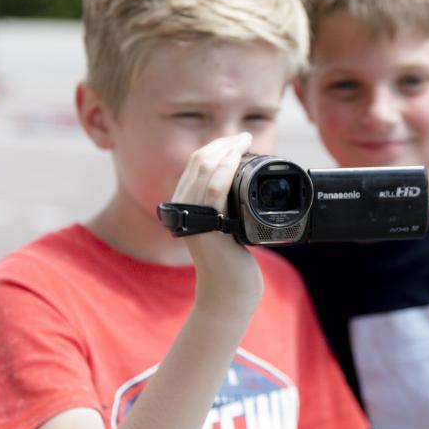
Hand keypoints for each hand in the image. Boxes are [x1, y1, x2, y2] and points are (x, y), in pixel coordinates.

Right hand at [171, 132, 262, 315]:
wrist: (229, 292)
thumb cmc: (232, 262)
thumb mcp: (227, 227)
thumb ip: (225, 208)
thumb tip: (242, 186)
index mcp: (185, 205)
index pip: (196, 165)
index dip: (216, 146)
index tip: (237, 139)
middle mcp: (183, 208)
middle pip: (199, 162)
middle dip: (223, 143)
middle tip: (244, 136)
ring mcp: (193, 216)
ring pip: (204, 170)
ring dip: (227, 149)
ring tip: (244, 141)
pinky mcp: (206, 226)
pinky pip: (213, 189)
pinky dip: (226, 169)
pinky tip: (237, 157)